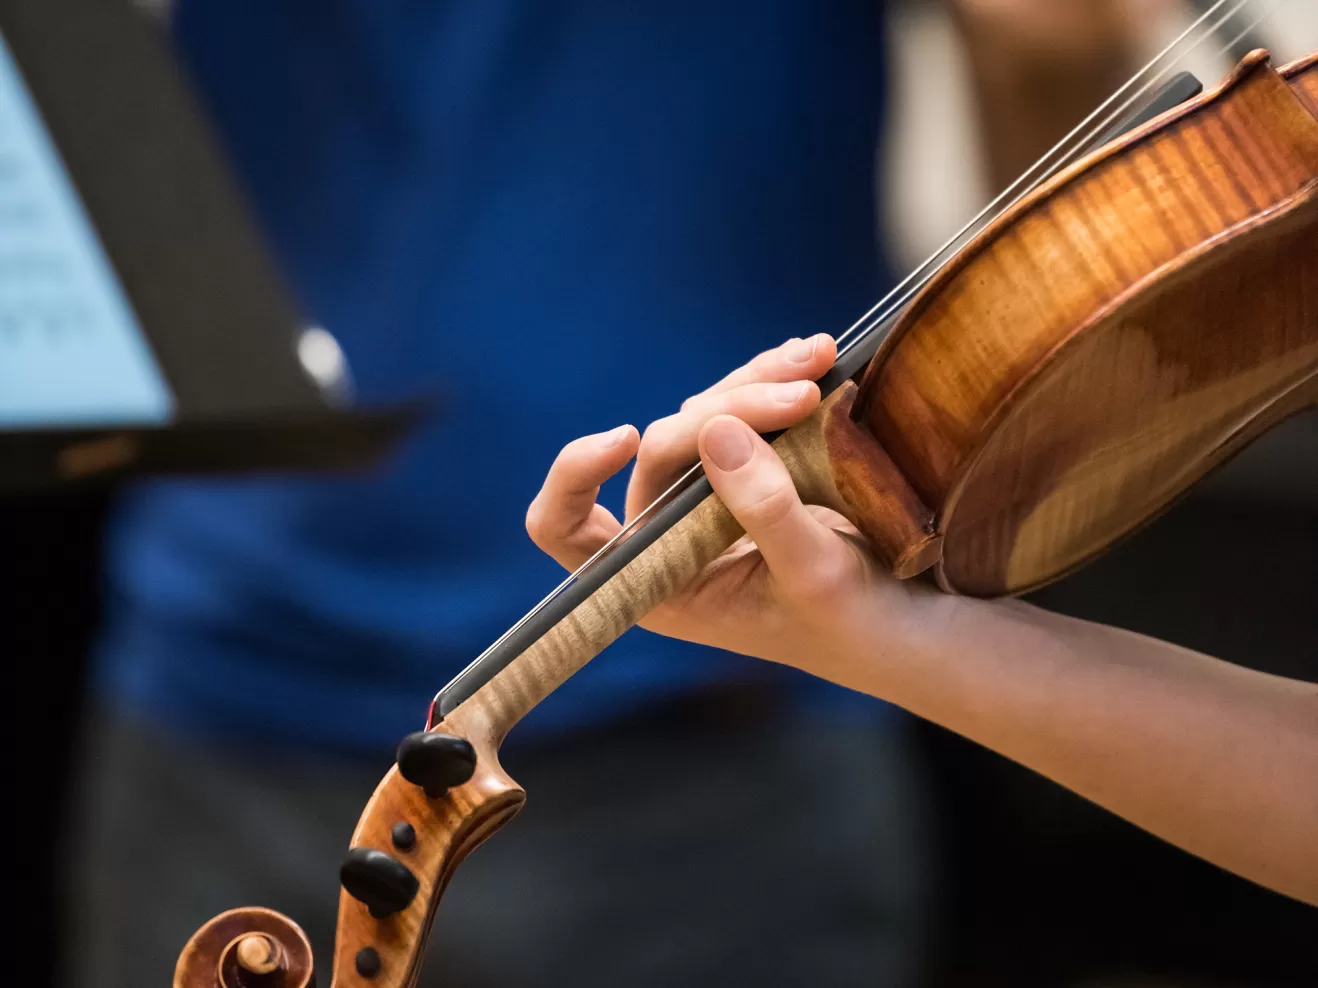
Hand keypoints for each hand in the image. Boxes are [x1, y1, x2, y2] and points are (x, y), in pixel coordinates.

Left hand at [525, 335, 953, 695]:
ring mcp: (707, 500)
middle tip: (801, 396)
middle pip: (660, 448)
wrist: (910, 625)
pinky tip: (816, 359)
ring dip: (757, 382)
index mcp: (655, 583)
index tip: (627, 436)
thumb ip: (764, 510)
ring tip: (818, 360)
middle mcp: (668, 537)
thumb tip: (715, 432)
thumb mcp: (815, 575)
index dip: (572, 475)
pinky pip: (743, 411)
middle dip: (728, 411)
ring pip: (704, 417)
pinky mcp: (750, 471)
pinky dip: (775, 382)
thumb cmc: (856, 626)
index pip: (562, 527)